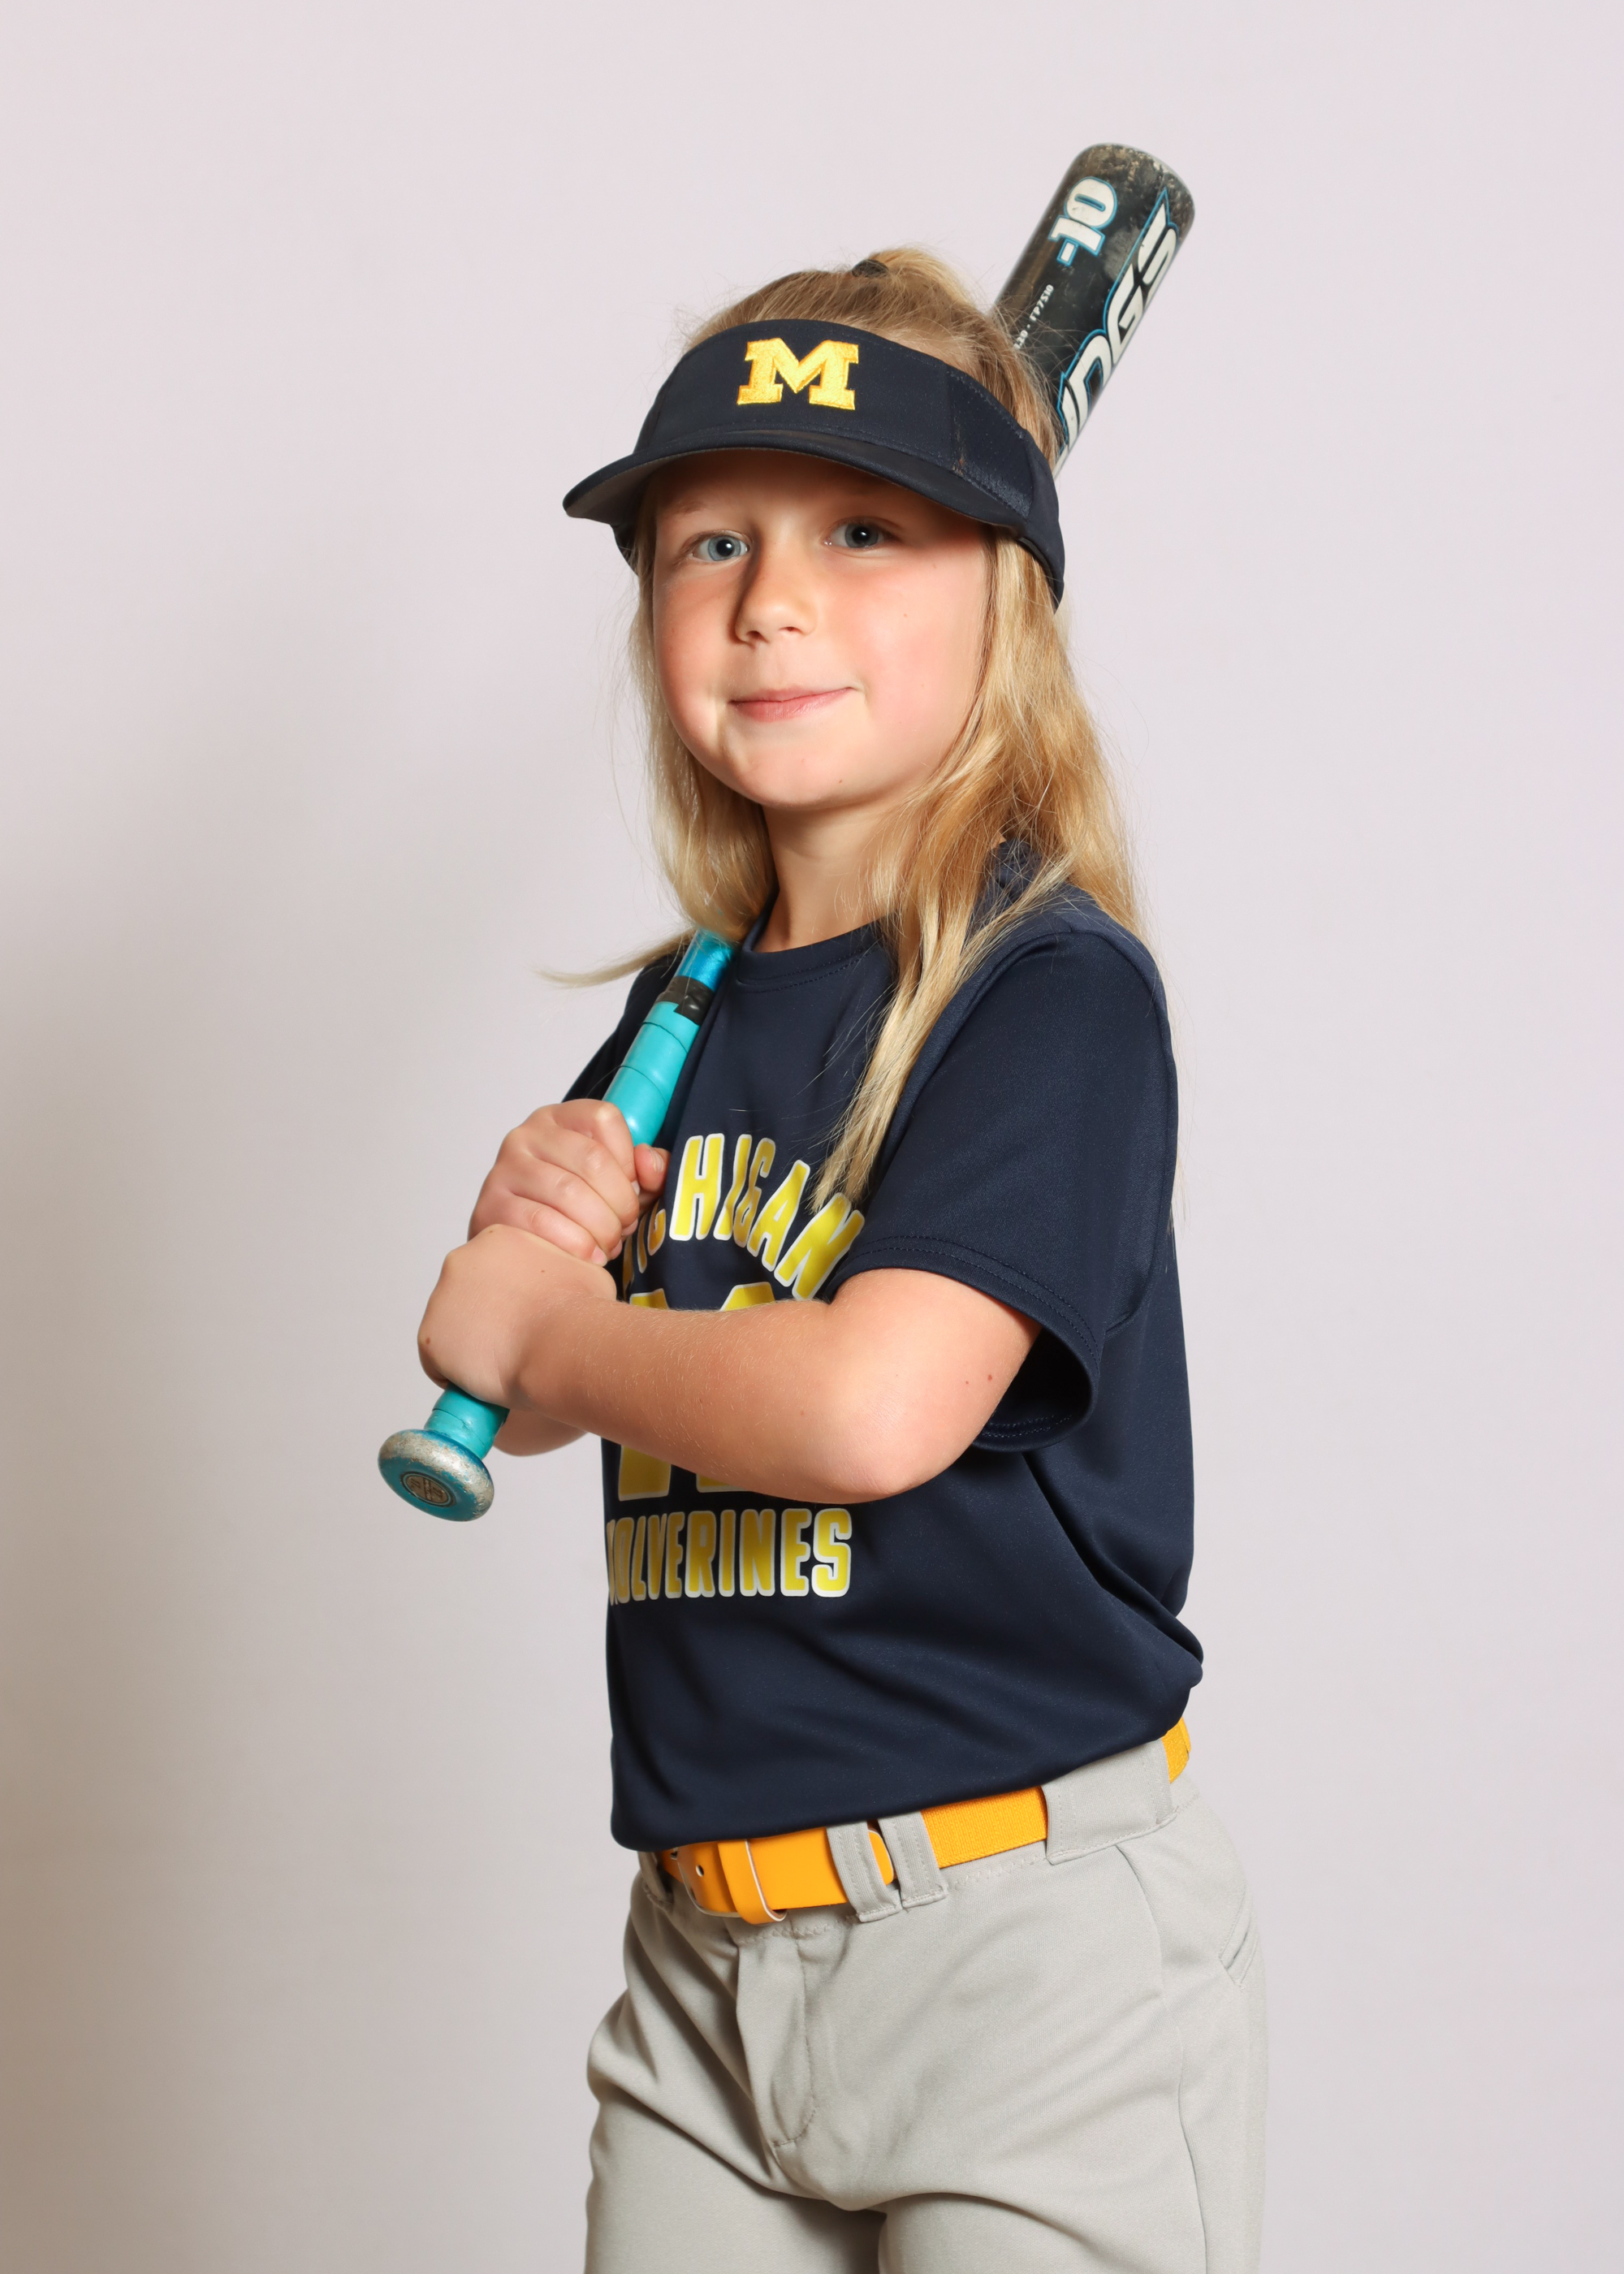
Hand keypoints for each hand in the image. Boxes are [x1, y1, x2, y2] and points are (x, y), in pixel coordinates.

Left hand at [417, 1224, 614, 1410]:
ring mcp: (440, 1298)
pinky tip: (490, 1378)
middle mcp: (461, 1260)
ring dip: (475, 1347)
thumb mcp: (582, 1272)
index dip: (509, 1303)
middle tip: (518, 1344)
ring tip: (509, 1363)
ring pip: (453, 1331)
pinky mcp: (429, 1337)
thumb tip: (566, 1287)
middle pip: (467, 1300)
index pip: (491, 1274)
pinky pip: (440, 1364)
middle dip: (487, 1322)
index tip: (526, 1321)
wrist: (562, 1342)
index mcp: (496, 1239)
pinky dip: (460, 1376)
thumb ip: (560, 1273)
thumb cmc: (580, 1311)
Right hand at [469, 1099, 666, 1264]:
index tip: (633, 1189)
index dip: (629, 1159)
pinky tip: (588, 1256)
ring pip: (569, 1192)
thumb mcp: (618, 1184)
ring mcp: (505, 1168)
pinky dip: (575, 1243)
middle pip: (592, 1159)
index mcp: (560, 1119)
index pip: (604, 1118)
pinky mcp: (491, 1204)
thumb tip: (648, 1162)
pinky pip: (542, 1221)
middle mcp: (527, 1135)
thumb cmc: (574, 1211)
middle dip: (621, 1202)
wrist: (520, 1247)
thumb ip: (647, 1170)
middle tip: (625, 1227)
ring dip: (601, 1226)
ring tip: (608, 1244)